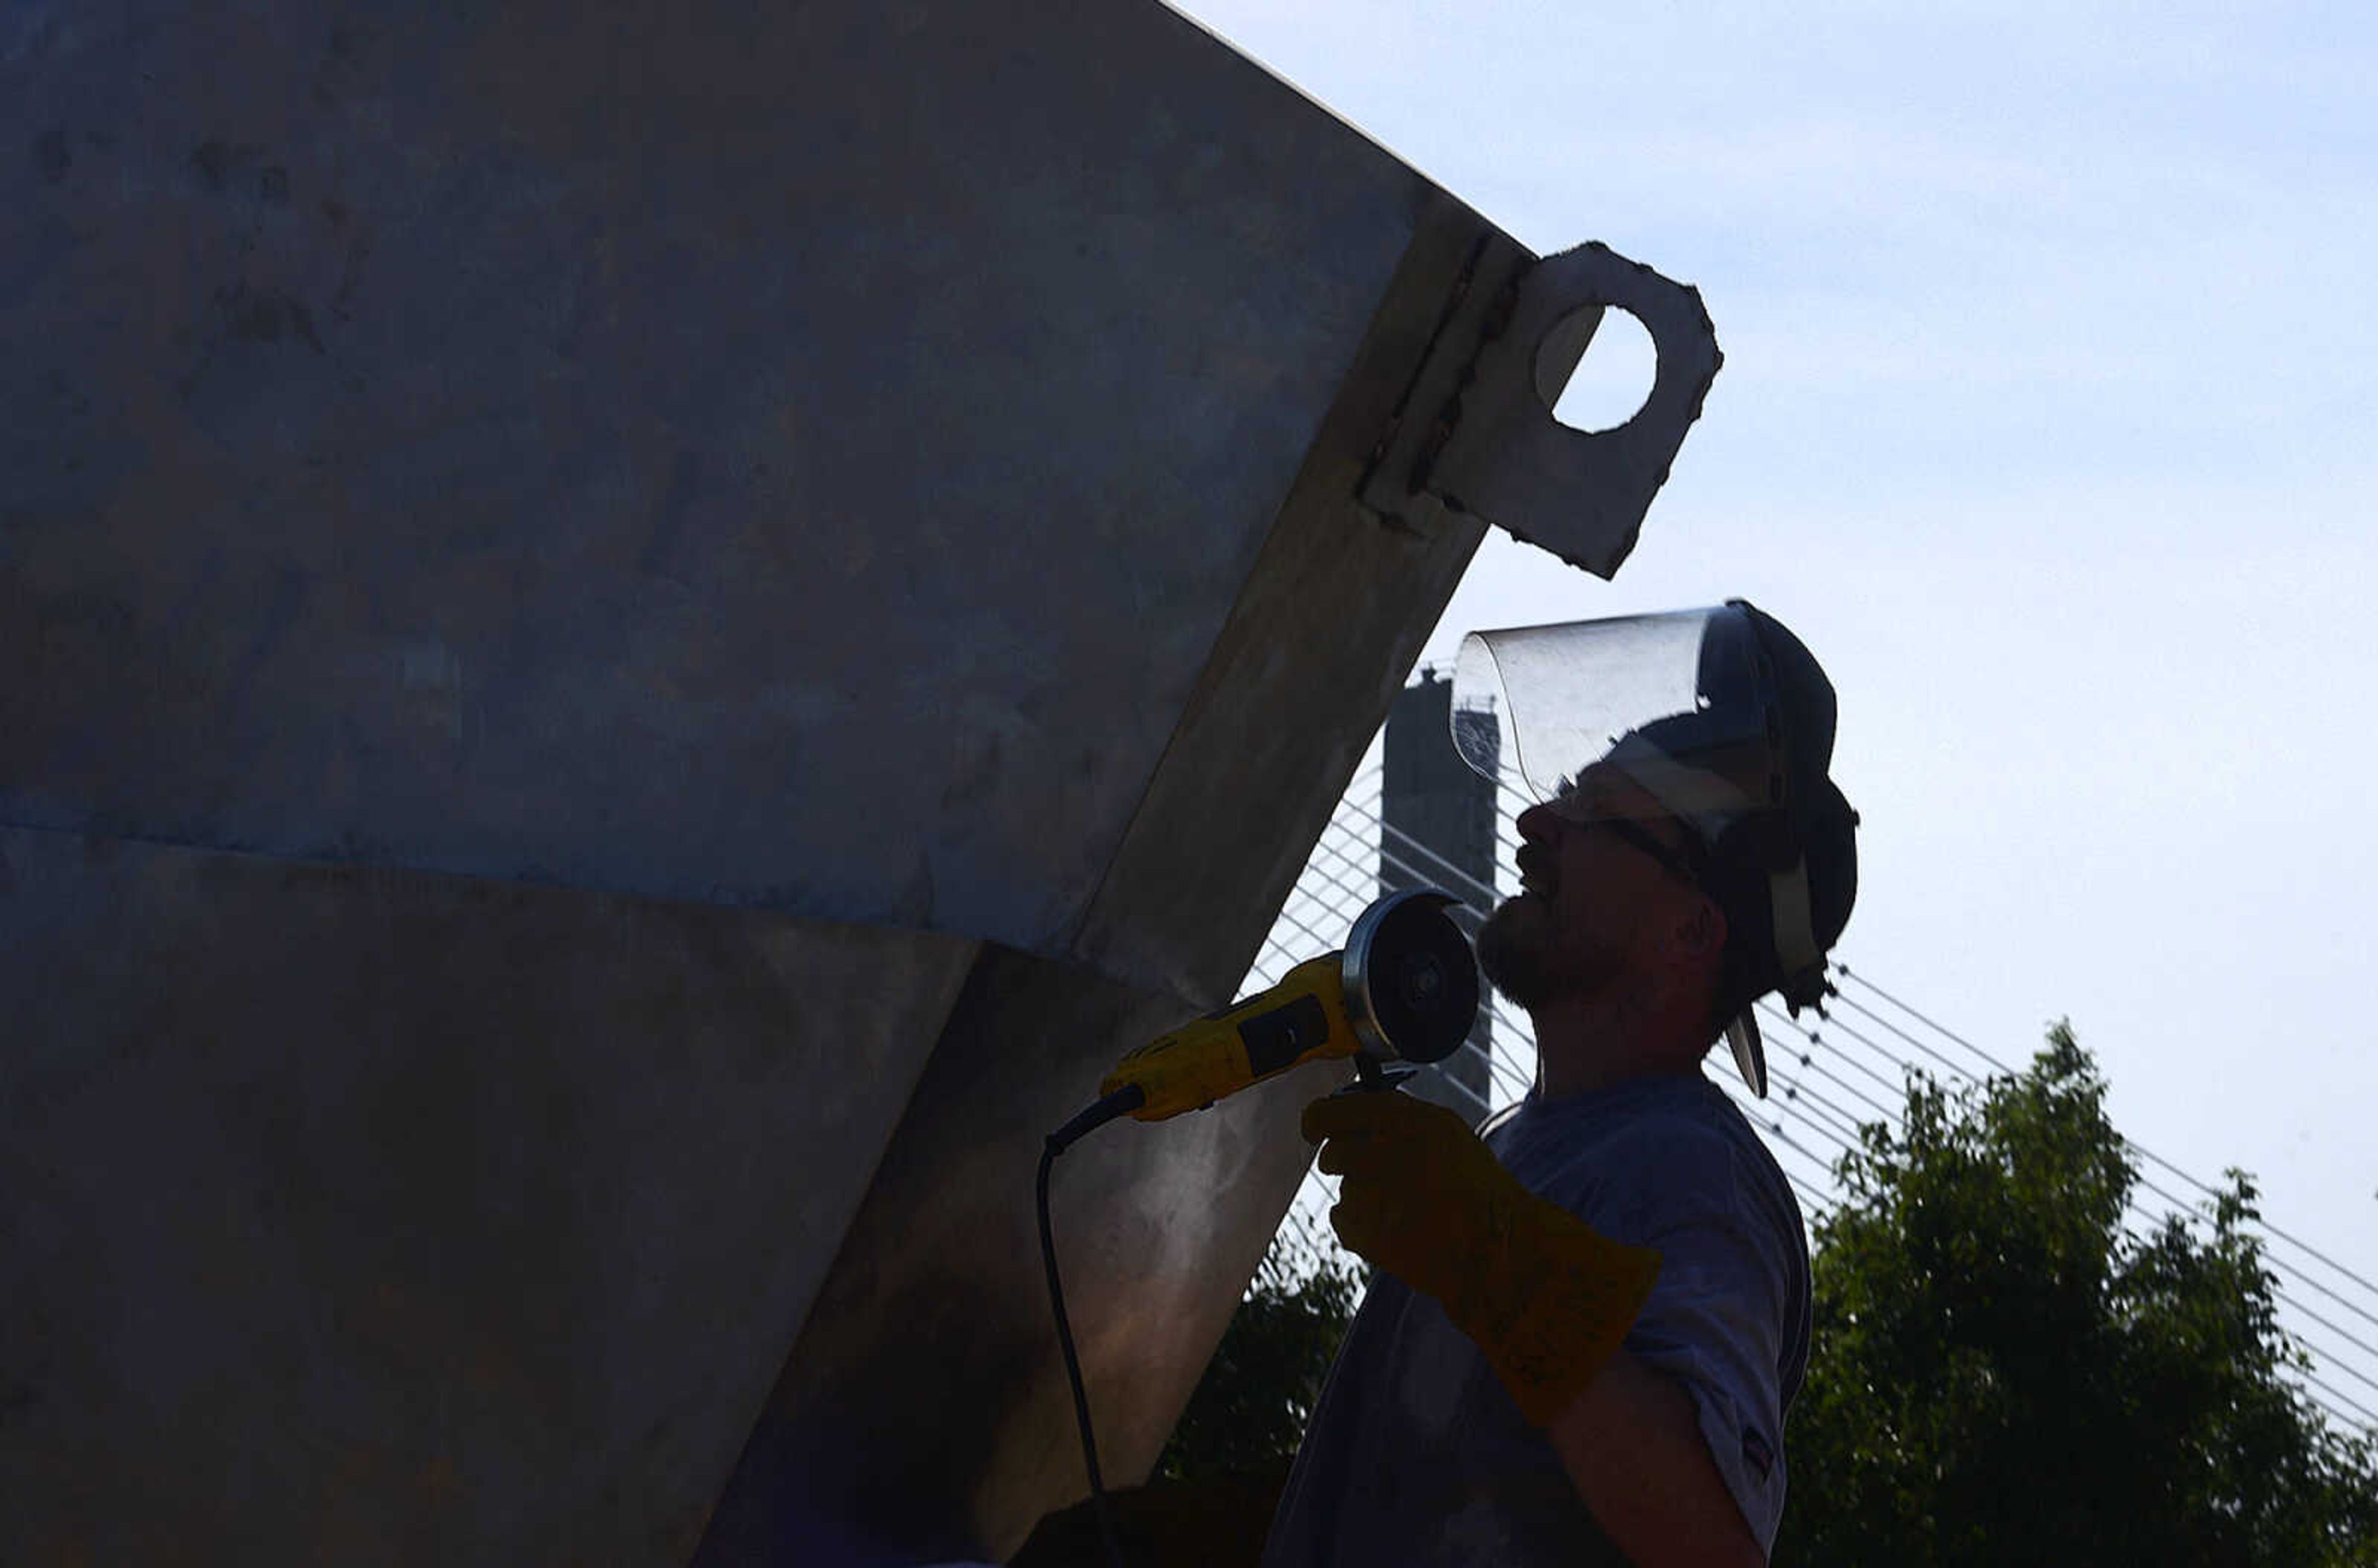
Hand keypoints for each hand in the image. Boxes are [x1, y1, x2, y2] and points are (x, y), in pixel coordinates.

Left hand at [1303, 1090, 1661, 1426]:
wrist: (1496, 1249)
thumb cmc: (1479, 1192)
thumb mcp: (1448, 1137)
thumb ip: (1403, 1122)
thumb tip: (1357, 1118)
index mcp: (1404, 1118)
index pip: (1336, 1108)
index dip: (1319, 1118)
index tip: (1314, 1127)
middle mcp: (1380, 1148)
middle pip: (1332, 1151)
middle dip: (1343, 1163)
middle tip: (1376, 1177)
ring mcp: (1368, 1192)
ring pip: (1344, 1190)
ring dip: (1364, 1199)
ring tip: (1408, 1211)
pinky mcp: (1362, 1230)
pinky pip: (1342, 1221)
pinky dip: (1360, 1228)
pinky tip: (1397, 1231)